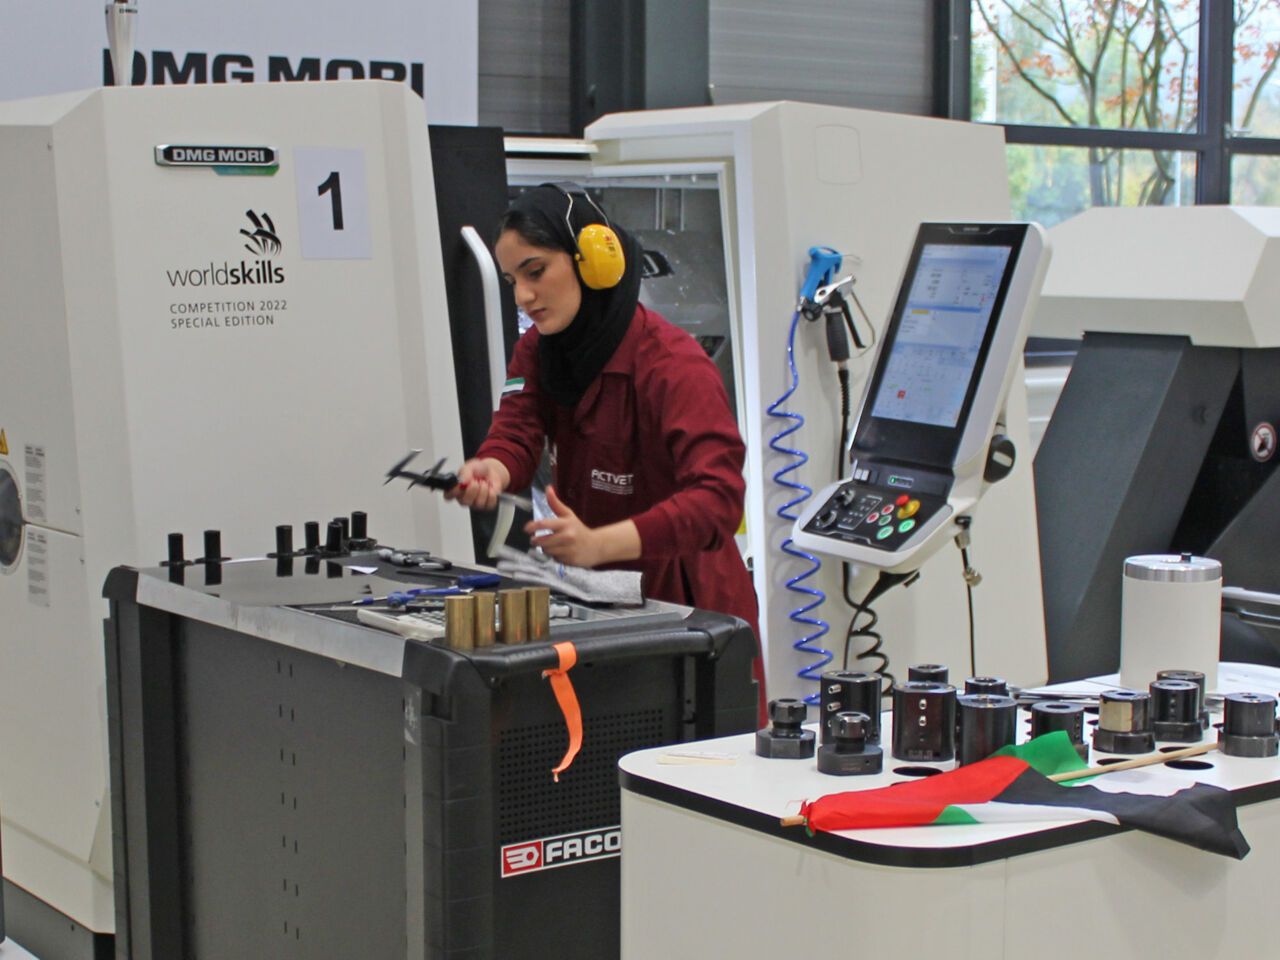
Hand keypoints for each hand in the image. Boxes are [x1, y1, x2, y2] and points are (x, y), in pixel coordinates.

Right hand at [445, 457, 508, 509]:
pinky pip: (490, 503)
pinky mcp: (487, 505)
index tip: (462, 484)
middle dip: (472, 490)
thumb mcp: (469, 467)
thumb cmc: (478, 470)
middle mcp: (464, 498)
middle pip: (464, 502)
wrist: (491, 471)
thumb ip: (465, 473)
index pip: (448, 496)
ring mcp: (475, 503)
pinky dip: (492, 494)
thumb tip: (463, 482)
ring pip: (478, 503)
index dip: (454, 491)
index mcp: (456, 489)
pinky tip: (490, 489)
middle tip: (476, 481)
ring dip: (483, 490)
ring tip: (484, 483)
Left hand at [525, 486, 640, 567]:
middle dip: (535, 541)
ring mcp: (568, 549)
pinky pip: (554, 559)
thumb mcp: (568, 515)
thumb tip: (548, 488)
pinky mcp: (569, 560)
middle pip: (541, 541)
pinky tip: (562, 552)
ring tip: (553, 545)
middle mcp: (567, 536)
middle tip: (535, 540)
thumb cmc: (579, 529)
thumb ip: (555, 503)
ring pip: (546, 551)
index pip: (544, 524)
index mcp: (565, 524)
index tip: (527, 529)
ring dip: (546, 549)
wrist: (596, 546)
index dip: (532, 526)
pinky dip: (555, 556)